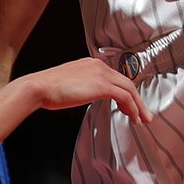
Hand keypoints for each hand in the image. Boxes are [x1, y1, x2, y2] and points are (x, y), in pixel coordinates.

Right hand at [33, 58, 150, 123]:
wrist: (39, 87)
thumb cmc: (49, 89)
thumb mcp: (69, 83)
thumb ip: (81, 85)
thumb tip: (84, 94)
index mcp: (91, 64)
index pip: (115, 77)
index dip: (125, 92)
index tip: (129, 106)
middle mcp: (99, 65)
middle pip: (126, 82)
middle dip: (137, 100)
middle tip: (144, 114)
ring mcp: (101, 74)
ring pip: (129, 88)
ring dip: (138, 106)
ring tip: (141, 119)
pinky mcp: (101, 85)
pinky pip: (124, 96)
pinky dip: (131, 107)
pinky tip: (132, 118)